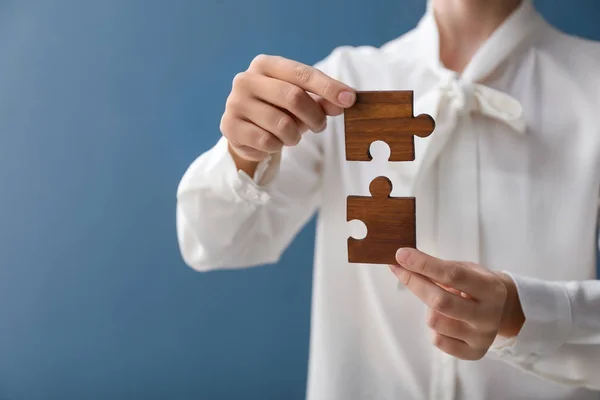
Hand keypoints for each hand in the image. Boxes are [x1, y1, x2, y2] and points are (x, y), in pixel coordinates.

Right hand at [220, 54, 355, 163]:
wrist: (245, 130)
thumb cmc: (277, 109)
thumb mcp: (302, 100)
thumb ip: (323, 99)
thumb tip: (346, 100)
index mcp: (265, 64)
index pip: (302, 73)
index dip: (328, 87)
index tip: (350, 100)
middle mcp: (246, 79)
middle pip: (294, 97)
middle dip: (314, 116)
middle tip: (320, 126)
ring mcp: (235, 103)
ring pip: (281, 124)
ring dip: (295, 135)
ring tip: (292, 135)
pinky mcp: (230, 126)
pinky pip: (267, 141)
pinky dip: (278, 146)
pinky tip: (274, 142)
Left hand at [390, 248, 524, 359]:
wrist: (504, 312)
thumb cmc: (477, 286)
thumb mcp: (468, 270)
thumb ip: (441, 268)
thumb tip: (404, 261)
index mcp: (490, 288)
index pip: (452, 275)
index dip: (424, 264)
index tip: (402, 255)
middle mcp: (488, 315)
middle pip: (440, 301)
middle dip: (415, 283)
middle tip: (400, 269)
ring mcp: (482, 337)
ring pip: (435, 321)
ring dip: (429, 308)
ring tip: (440, 303)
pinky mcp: (473, 353)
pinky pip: (438, 340)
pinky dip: (434, 328)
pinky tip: (445, 320)